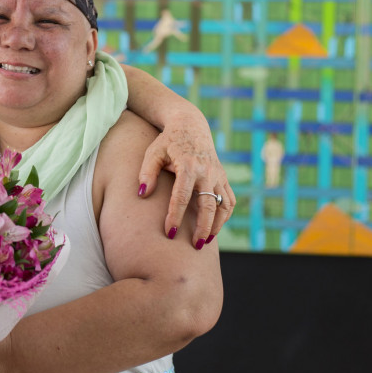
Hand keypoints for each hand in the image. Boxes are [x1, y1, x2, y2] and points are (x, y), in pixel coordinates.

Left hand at [137, 115, 234, 246]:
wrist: (190, 126)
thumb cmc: (167, 142)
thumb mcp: (153, 153)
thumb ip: (147, 173)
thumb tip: (142, 194)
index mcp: (189, 166)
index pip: (182, 197)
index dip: (176, 216)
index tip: (170, 233)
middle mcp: (207, 171)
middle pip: (208, 205)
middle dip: (203, 227)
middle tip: (196, 246)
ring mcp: (218, 175)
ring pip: (224, 204)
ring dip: (217, 224)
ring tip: (206, 242)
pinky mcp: (223, 177)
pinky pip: (229, 200)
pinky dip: (225, 215)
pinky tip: (214, 228)